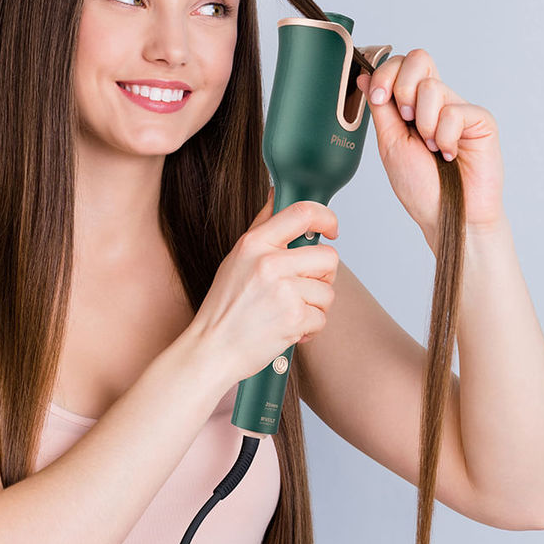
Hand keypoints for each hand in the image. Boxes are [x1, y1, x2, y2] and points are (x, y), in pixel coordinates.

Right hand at [190, 187, 340, 380]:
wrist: (213, 349)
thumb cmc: (225, 308)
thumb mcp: (236, 259)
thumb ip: (262, 228)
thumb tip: (277, 195)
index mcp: (254, 244)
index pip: (302, 213)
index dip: (326, 217)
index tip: (331, 229)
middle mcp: (269, 263)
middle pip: (328, 257)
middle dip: (323, 276)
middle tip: (303, 288)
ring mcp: (283, 291)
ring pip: (328, 291)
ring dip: (315, 306)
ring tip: (288, 312)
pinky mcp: (294, 318)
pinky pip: (322, 318)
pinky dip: (309, 328)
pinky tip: (288, 329)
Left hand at [356, 48, 504, 248]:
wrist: (448, 215)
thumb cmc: (421, 187)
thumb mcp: (389, 143)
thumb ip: (380, 108)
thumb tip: (365, 76)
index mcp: (412, 105)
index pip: (400, 64)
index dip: (386, 73)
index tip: (379, 98)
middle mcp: (436, 102)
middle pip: (419, 58)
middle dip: (402, 88)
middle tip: (405, 119)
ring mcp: (459, 108)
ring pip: (432, 87)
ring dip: (423, 124)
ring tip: (431, 148)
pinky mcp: (480, 120)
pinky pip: (454, 111)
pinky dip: (444, 138)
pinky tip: (449, 155)